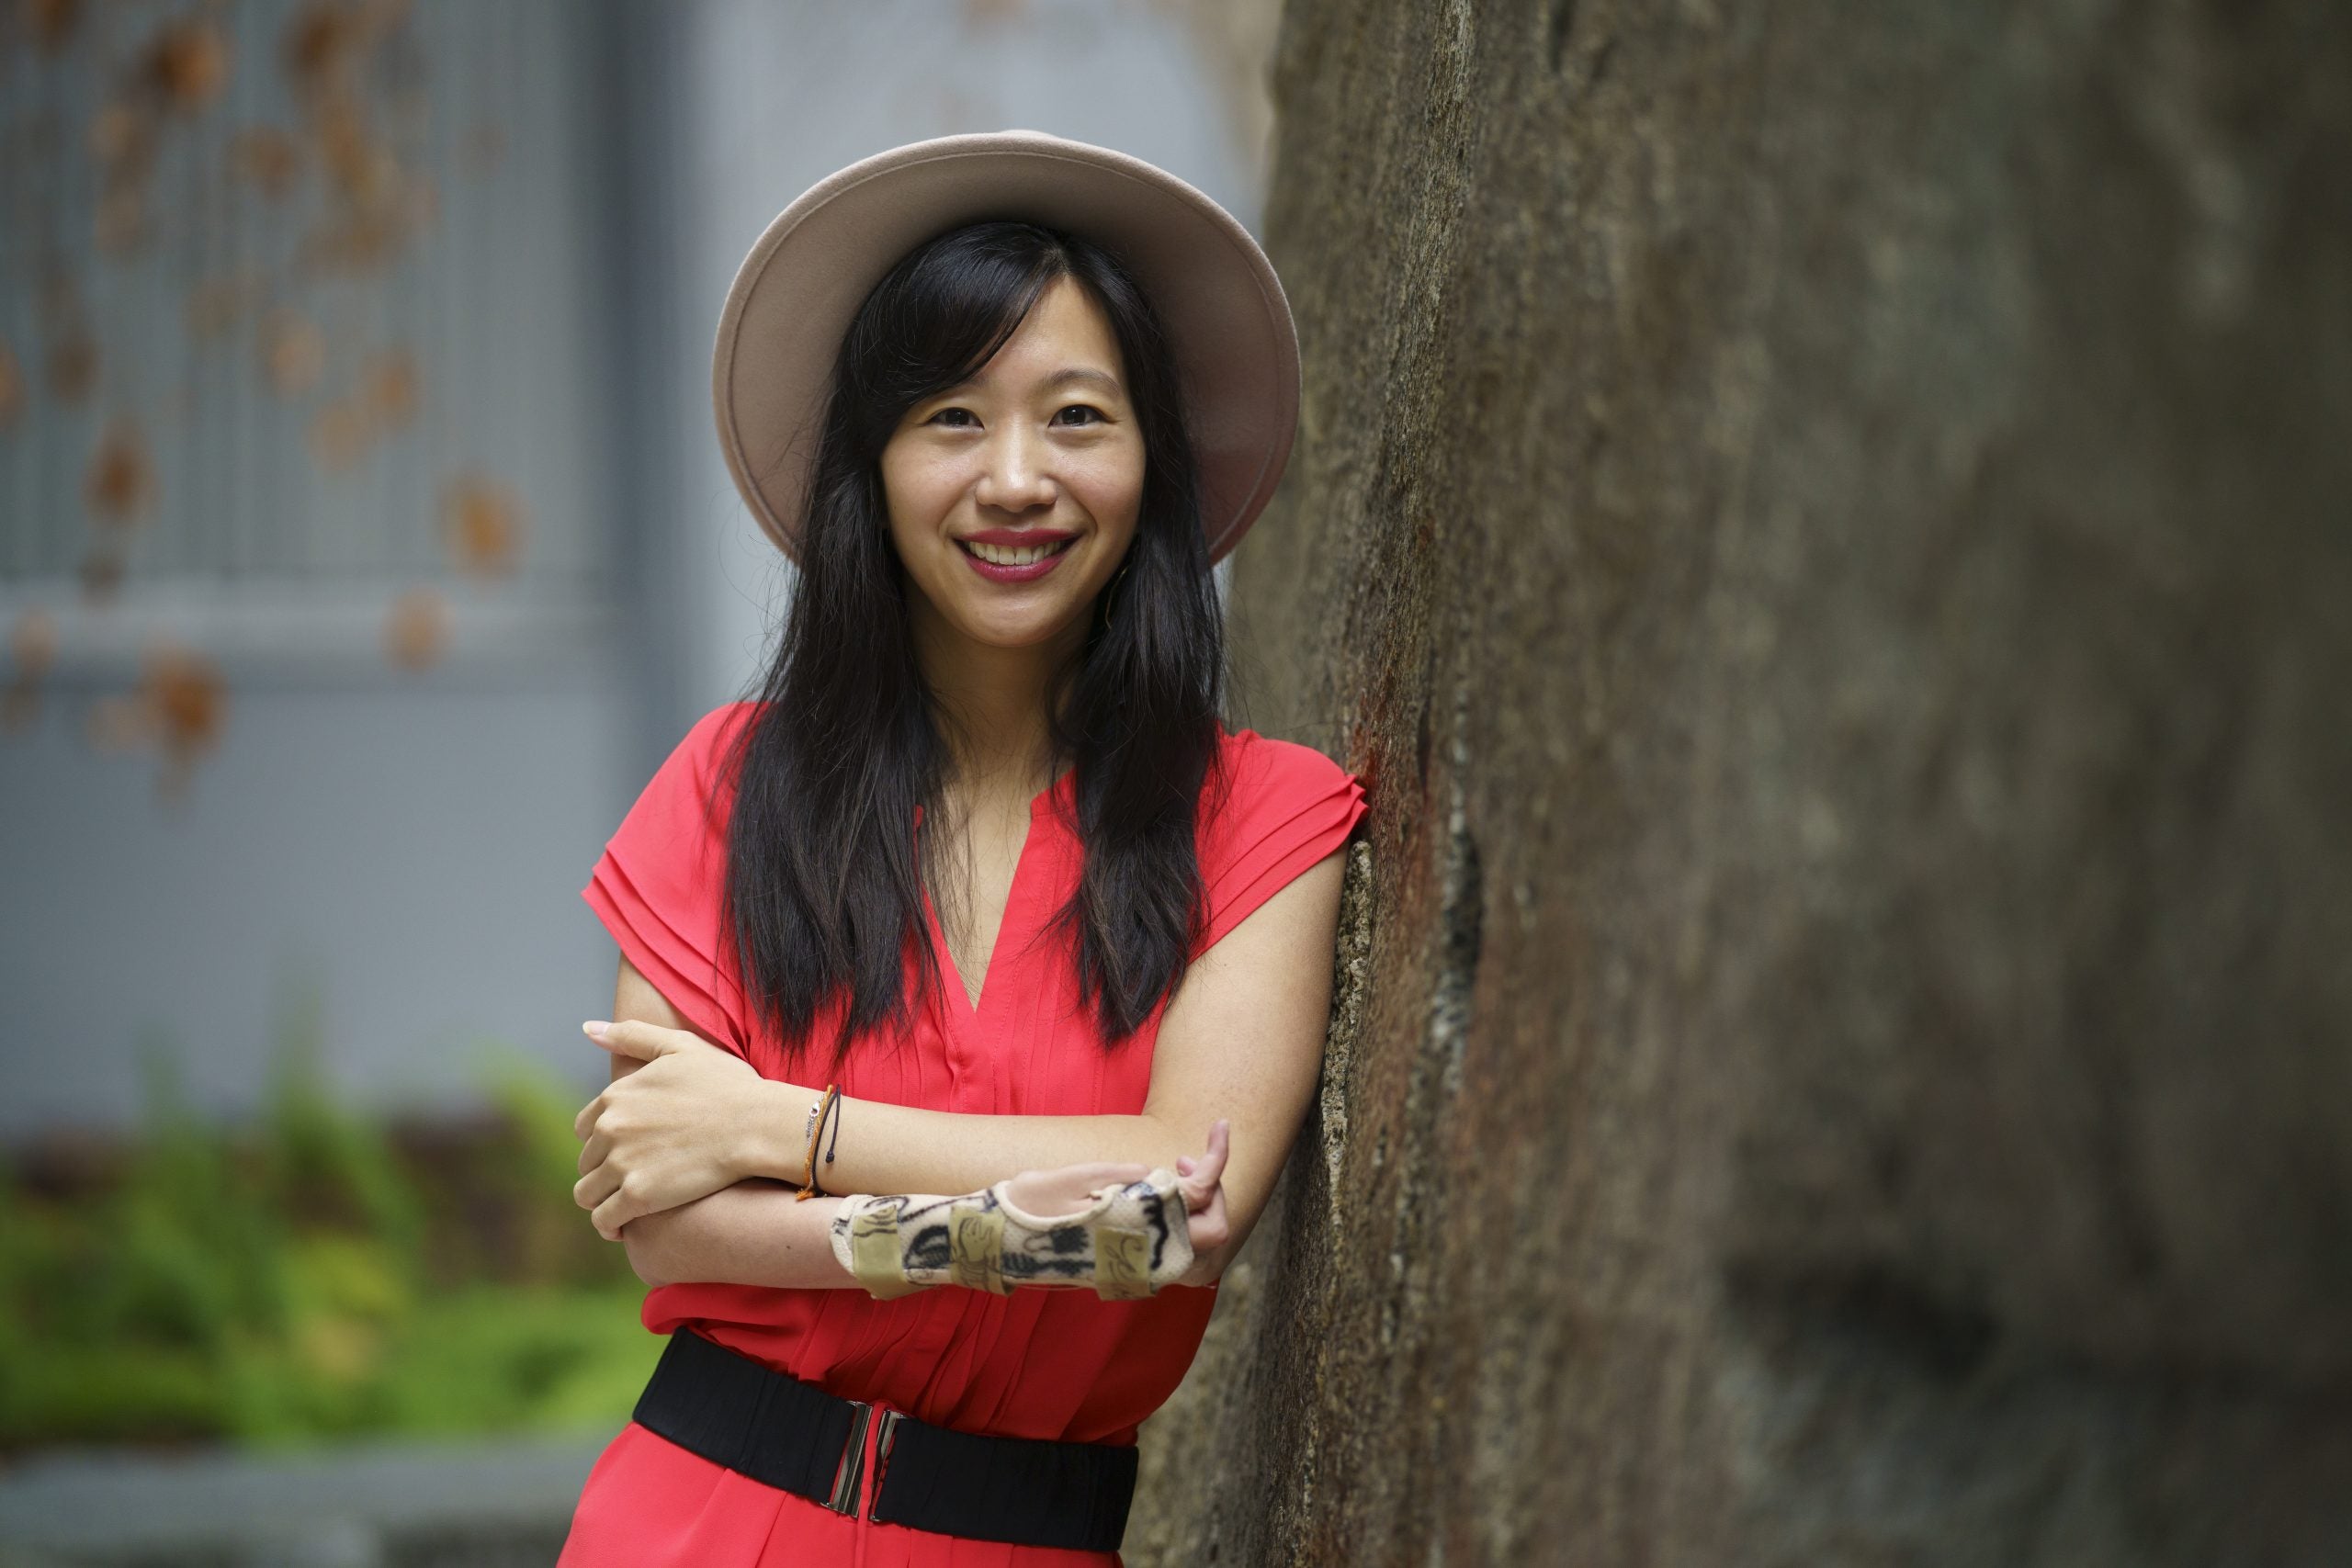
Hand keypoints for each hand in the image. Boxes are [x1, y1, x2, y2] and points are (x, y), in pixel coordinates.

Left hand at [573, 1018, 770, 1240]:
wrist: (757, 1124)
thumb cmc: (728, 1085)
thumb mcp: (680, 1047)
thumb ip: (632, 1036)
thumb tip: (588, 1029)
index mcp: (616, 1095)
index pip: (586, 1127)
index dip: (606, 1140)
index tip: (631, 1149)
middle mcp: (611, 1128)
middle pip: (587, 1161)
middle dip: (605, 1170)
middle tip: (637, 1177)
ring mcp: (622, 1163)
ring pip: (588, 1193)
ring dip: (603, 1200)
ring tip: (627, 1205)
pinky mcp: (638, 1196)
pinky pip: (603, 1219)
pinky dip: (609, 1225)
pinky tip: (622, 1227)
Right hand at [996, 1118, 1232, 1288]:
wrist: (997, 1244)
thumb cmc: (1029, 1205)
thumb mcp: (1072, 1177)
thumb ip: (1119, 1174)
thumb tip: (1154, 1172)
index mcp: (1136, 1223)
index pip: (1201, 1192)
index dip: (1218, 1156)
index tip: (1220, 1124)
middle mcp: (1144, 1253)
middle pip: (1214, 1226)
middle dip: (1211, 1188)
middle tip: (1181, 1160)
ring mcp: (1138, 1267)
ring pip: (1196, 1242)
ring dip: (1195, 1206)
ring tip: (1165, 1175)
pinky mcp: (1128, 1271)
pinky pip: (1172, 1248)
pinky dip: (1176, 1220)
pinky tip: (1150, 1197)